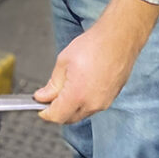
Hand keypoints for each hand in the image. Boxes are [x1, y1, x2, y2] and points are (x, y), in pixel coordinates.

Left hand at [34, 0, 158, 122]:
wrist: (118, 39)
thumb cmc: (93, 46)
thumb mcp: (63, 62)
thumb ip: (52, 84)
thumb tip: (43, 96)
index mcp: (77, 95)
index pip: (57, 116)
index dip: (46, 113)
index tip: (40, 108)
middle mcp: (92, 104)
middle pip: (70, 118)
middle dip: (57, 111)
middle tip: (49, 97)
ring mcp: (104, 102)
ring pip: (82, 113)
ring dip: (71, 107)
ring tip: (65, 89)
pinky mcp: (112, 98)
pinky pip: (94, 106)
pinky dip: (84, 102)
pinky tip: (80, 87)